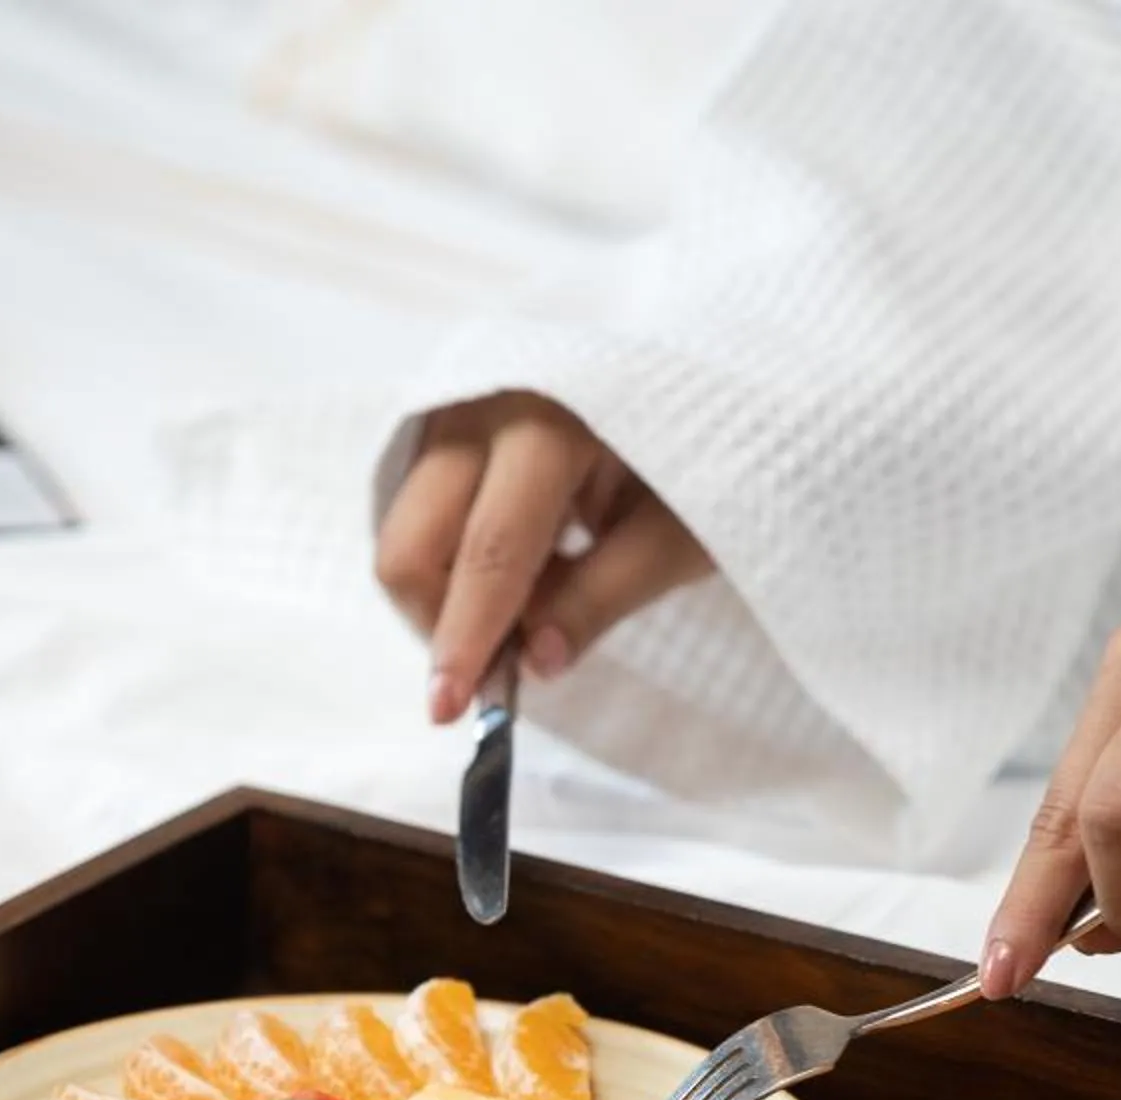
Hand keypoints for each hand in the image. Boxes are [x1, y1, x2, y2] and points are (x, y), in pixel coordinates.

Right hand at [375, 391, 713, 722]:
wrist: (711, 367)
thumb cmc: (714, 447)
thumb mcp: (684, 532)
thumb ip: (605, 595)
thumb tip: (534, 661)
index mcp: (554, 420)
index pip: (492, 550)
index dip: (468, 637)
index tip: (448, 711)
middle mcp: (484, 400)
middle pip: (414, 541)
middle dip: (441, 619)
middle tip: (506, 660)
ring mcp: (457, 401)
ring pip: (406, 526)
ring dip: (449, 589)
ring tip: (532, 599)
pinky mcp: (448, 413)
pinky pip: (420, 505)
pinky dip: (456, 554)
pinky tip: (523, 560)